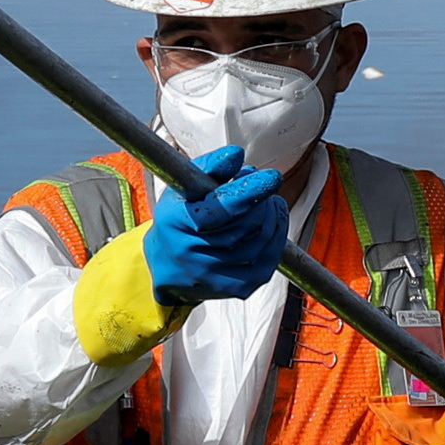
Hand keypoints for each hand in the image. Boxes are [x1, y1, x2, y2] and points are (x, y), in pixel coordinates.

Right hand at [141, 153, 285, 309]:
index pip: (224, 208)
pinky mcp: (238, 289)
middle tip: (263, 187)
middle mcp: (195, 253)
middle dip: (262, 201)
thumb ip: (210, 166)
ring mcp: (218, 275)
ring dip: (272, 216)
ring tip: (267, 202)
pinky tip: (271, 223)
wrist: (168, 268)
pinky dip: (277, 238)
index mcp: (178, 223)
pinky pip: (269, 260)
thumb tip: (236, 155)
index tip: (271, 177)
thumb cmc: (179, 220)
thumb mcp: (184, 188)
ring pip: (262, 241)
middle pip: (248, 223)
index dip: (252, 191)